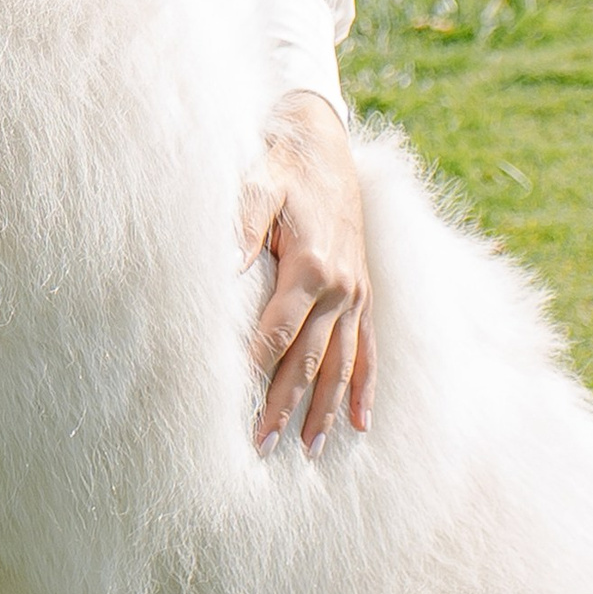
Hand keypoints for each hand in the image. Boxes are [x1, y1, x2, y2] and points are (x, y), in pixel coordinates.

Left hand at [242, 92, 373, 450]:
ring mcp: (356, 294)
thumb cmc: (282, 166)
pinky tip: (362, 424)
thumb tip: (223, 272)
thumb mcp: (258, 186)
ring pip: (342, 364)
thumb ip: (241, 228)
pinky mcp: (364, 294)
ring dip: (326, 409)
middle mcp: (340, 287)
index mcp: (310, 265)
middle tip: (262, 445)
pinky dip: (365, 387)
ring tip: (309, 450)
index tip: (236, 405)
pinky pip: (369, 349)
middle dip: (285, 404)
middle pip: (309, 359)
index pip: (278, 332)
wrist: (323, 143)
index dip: (257, 369)